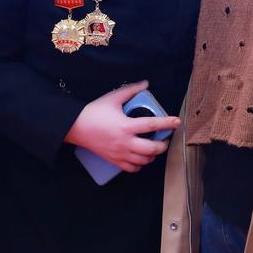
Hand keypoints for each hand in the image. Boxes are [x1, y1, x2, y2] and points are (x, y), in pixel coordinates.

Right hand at [64, 81, 180, 171]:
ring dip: (153, 156)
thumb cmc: (94, 111)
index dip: (167, 123)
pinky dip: (140, 165)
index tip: (177, 122)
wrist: (75, 127)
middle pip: (152, 149)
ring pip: (144, 161)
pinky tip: (141, 159)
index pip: (152, 125)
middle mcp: (125, 142)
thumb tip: (146, 84)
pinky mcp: (114, 160)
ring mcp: (120, 153)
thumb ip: (130, 90)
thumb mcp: (113, 98)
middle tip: (164, 139)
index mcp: (126, 126)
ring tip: (154, 148)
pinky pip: (132, 168)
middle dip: (163, 145)